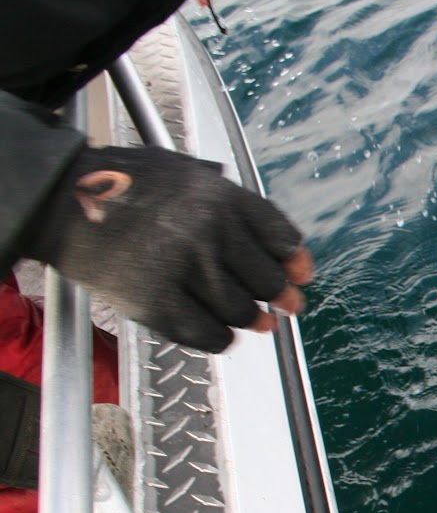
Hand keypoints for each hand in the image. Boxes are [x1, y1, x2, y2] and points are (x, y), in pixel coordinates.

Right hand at [22, 145, 313, 351]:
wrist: (60, 200)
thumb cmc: (126, 188)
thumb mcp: (186, 174)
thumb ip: (235, 206)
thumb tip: (291, 255)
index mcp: (220, 196)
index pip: (279, 236)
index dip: (294, 261)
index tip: (300, 275)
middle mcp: (207, 230)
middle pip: (266, 280)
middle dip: (276, 296)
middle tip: (278, 305)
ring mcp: (181, 266)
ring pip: (241, 311)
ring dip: (247, 319)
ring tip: (246, 317)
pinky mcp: (155, 300)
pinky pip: (209, 334)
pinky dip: (219, 338)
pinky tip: (217, 332)